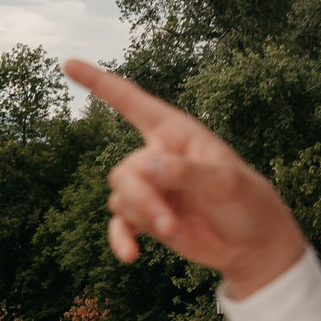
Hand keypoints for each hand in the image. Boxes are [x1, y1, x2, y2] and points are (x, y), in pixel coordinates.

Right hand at [65, 60, 308, 298]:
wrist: (252, 245)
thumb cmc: (248, 203)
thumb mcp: (226, 183)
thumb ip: (186, 172)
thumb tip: (144, 166)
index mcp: (177, 134)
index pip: (133, 102)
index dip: (99, 83)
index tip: (68, 64)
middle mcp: (158, 157)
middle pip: (124, 170)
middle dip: (143, 198)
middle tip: (170, 224)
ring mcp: (151, 189)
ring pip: (121, 197)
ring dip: (143, 218)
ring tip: (174, 233)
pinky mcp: (147, 219)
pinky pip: (118, 224)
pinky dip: (121, 240)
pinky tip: (131, 256)